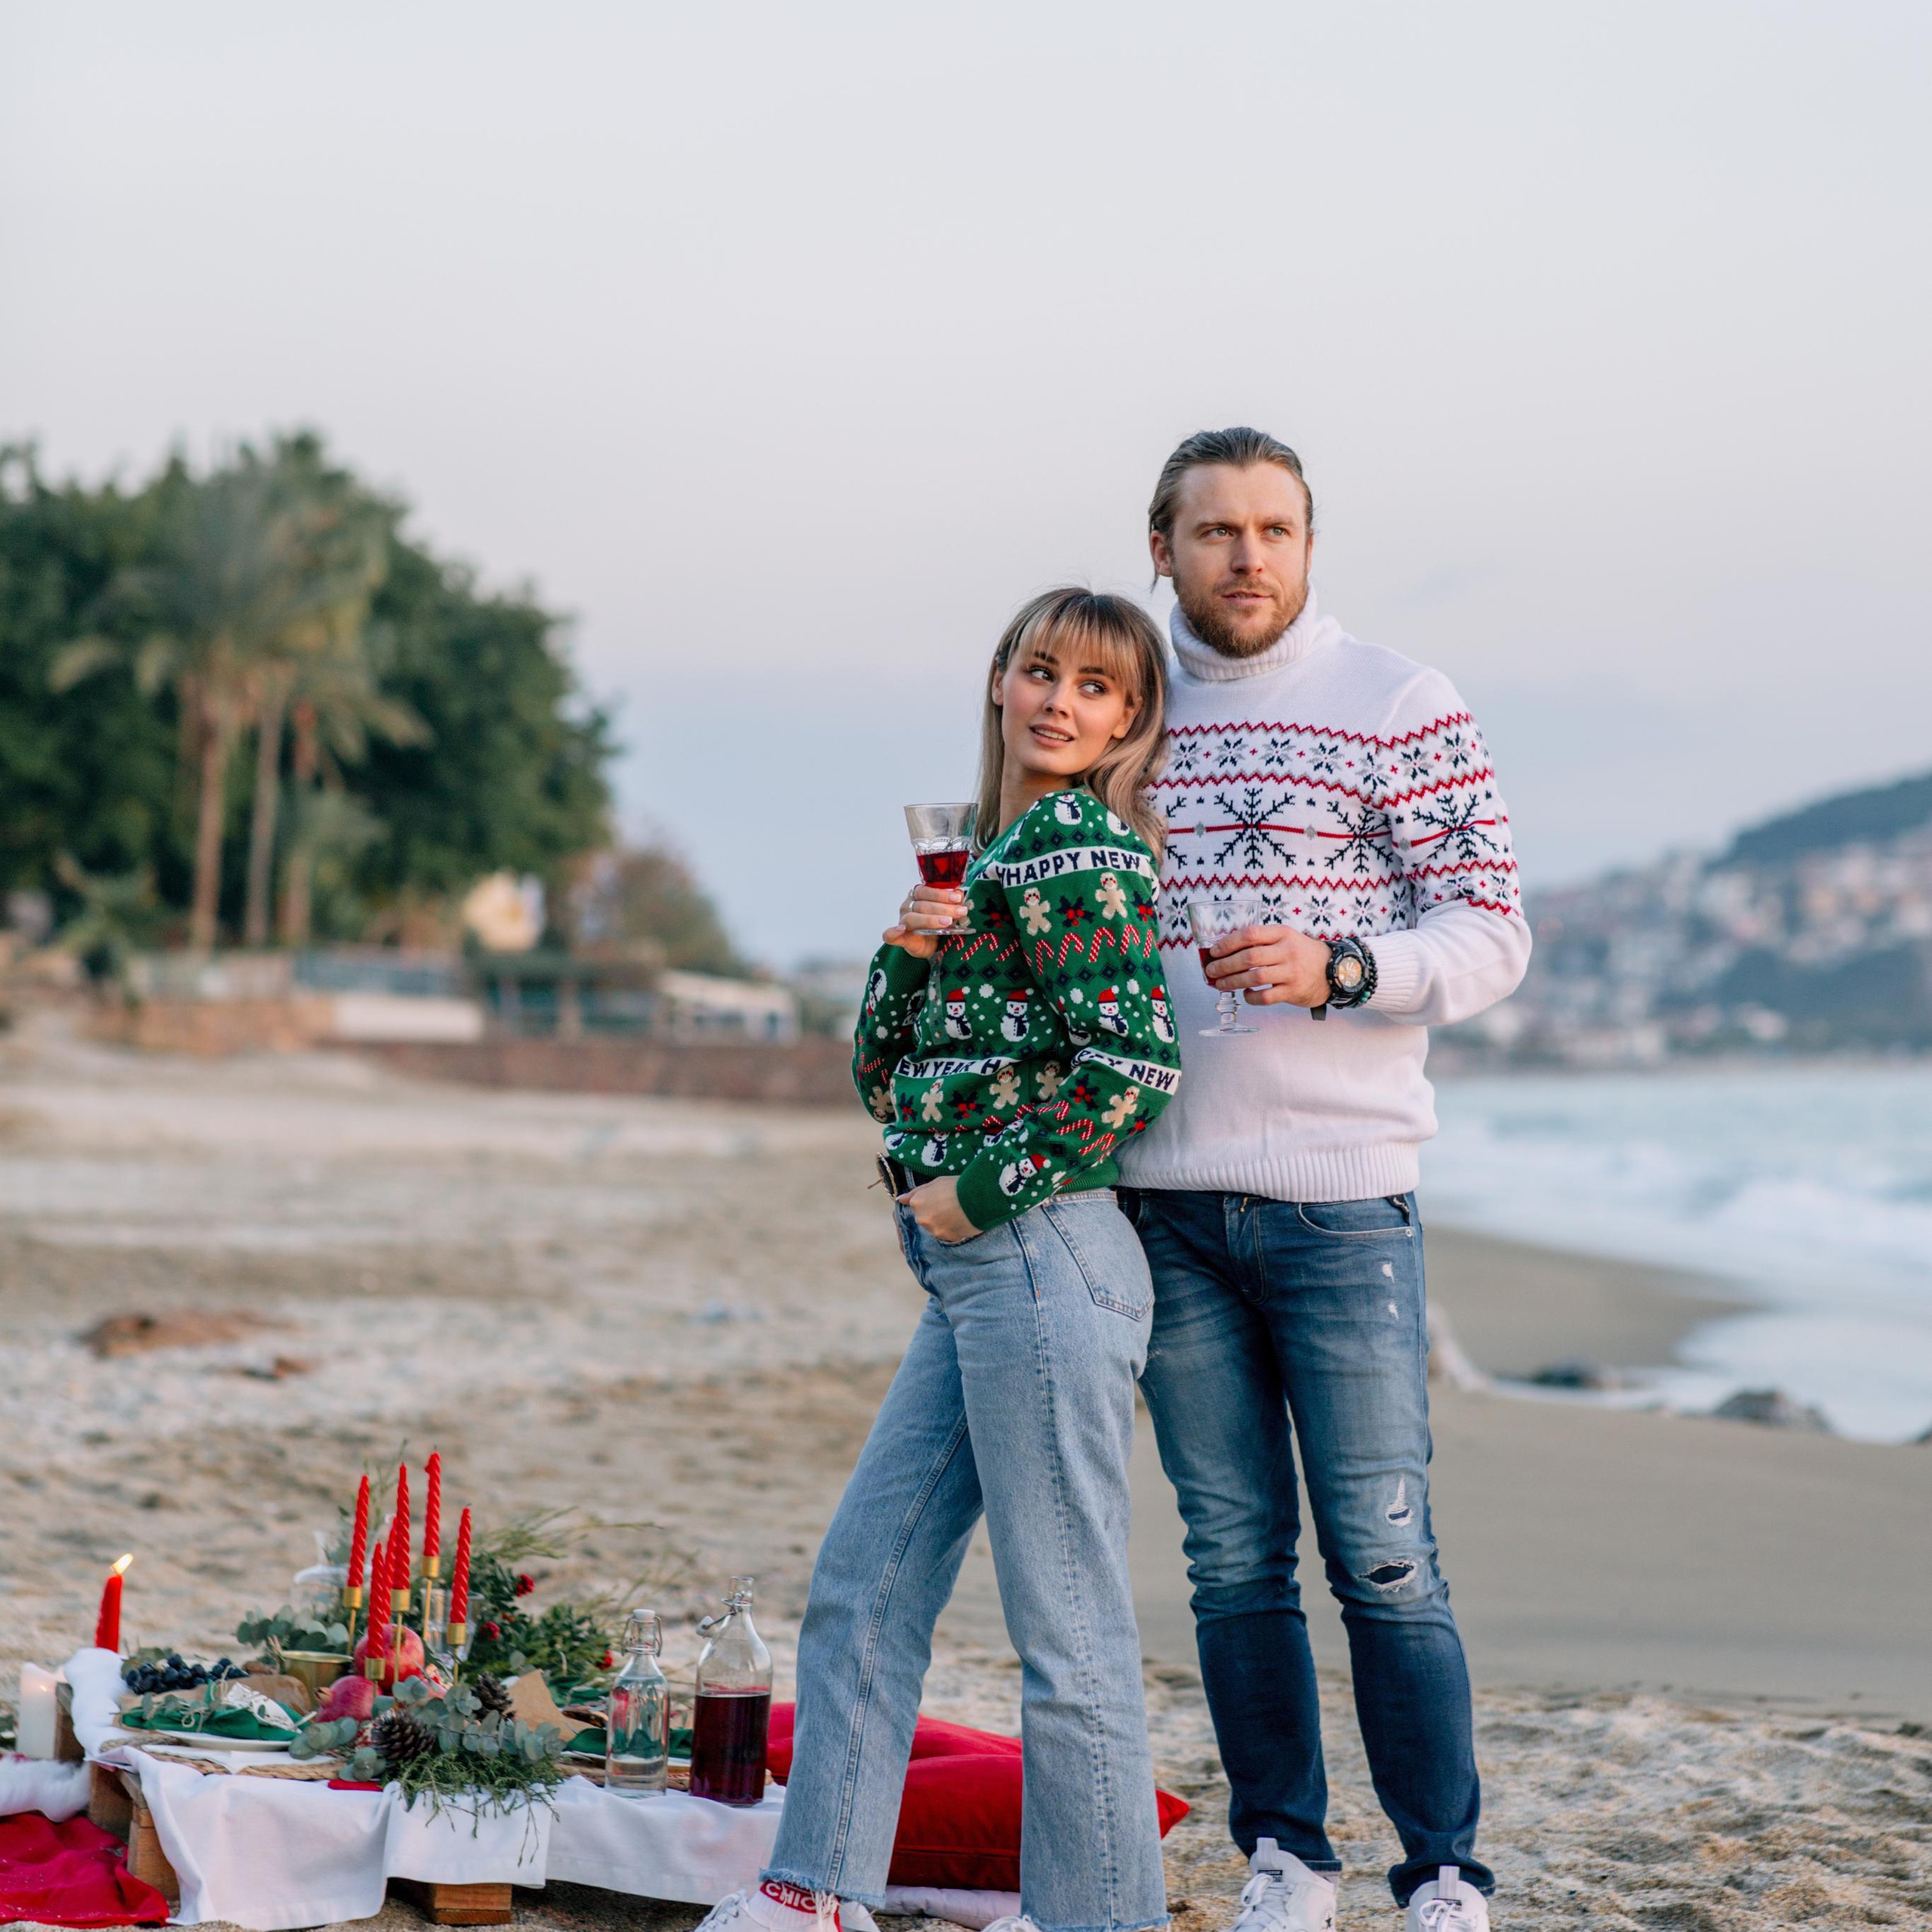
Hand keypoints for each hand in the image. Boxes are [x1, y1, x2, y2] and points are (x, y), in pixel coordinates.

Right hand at [882, 883, 967, 958]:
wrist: (934, 947)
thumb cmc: (940, 925)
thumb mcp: (949, 912)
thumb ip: (953, 902)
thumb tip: (959, 893)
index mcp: (918, 896)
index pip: (925, 890)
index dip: (941, 894)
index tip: (957, 898)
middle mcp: (908, 907)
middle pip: (922, 905)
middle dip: (943, 908)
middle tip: (959, 912)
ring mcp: (902, 922)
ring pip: (912, 918)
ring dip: (930, 920)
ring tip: (947, 923)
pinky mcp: (900, 939)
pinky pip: (890, 935)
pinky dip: (893, 932)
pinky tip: (900, 930)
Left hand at [899, 1175, 979, 1243]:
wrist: (978, 1198)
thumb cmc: (957, 1186)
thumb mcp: (936, 1182)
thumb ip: (916, 1192)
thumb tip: (900, 1199)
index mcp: (917, 1202)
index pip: (915, 1204)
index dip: (929, 1200)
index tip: (939, 1198)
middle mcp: (922, 1218)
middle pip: (924, 1218)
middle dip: (934, 1213)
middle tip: (950, 1205)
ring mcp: (934, 1230)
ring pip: (935, 1227)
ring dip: (943, 1222)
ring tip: (958, 1213)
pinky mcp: (947, 1238)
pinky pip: (947, 1235)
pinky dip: (952, 1229)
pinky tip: (962, 1220)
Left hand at [1204, 924, 1330, 1006]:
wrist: (1333, 970)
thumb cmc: (1302, 953)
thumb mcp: (1286, 937)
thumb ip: (1262, 941)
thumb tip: (1226, 950)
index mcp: (1282, 933)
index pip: (1250, 934)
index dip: (1228, 943)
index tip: (1214, 951)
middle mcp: (1287, 951)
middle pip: (1249, 958)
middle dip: (1225, 965)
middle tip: (1211, 970)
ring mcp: (1291, 972)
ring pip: (1255, 978)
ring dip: (1232, 982)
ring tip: (1220, 984)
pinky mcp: (1293, 991)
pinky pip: (1265, 997)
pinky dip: (1250, 997)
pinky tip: (1245, 994)